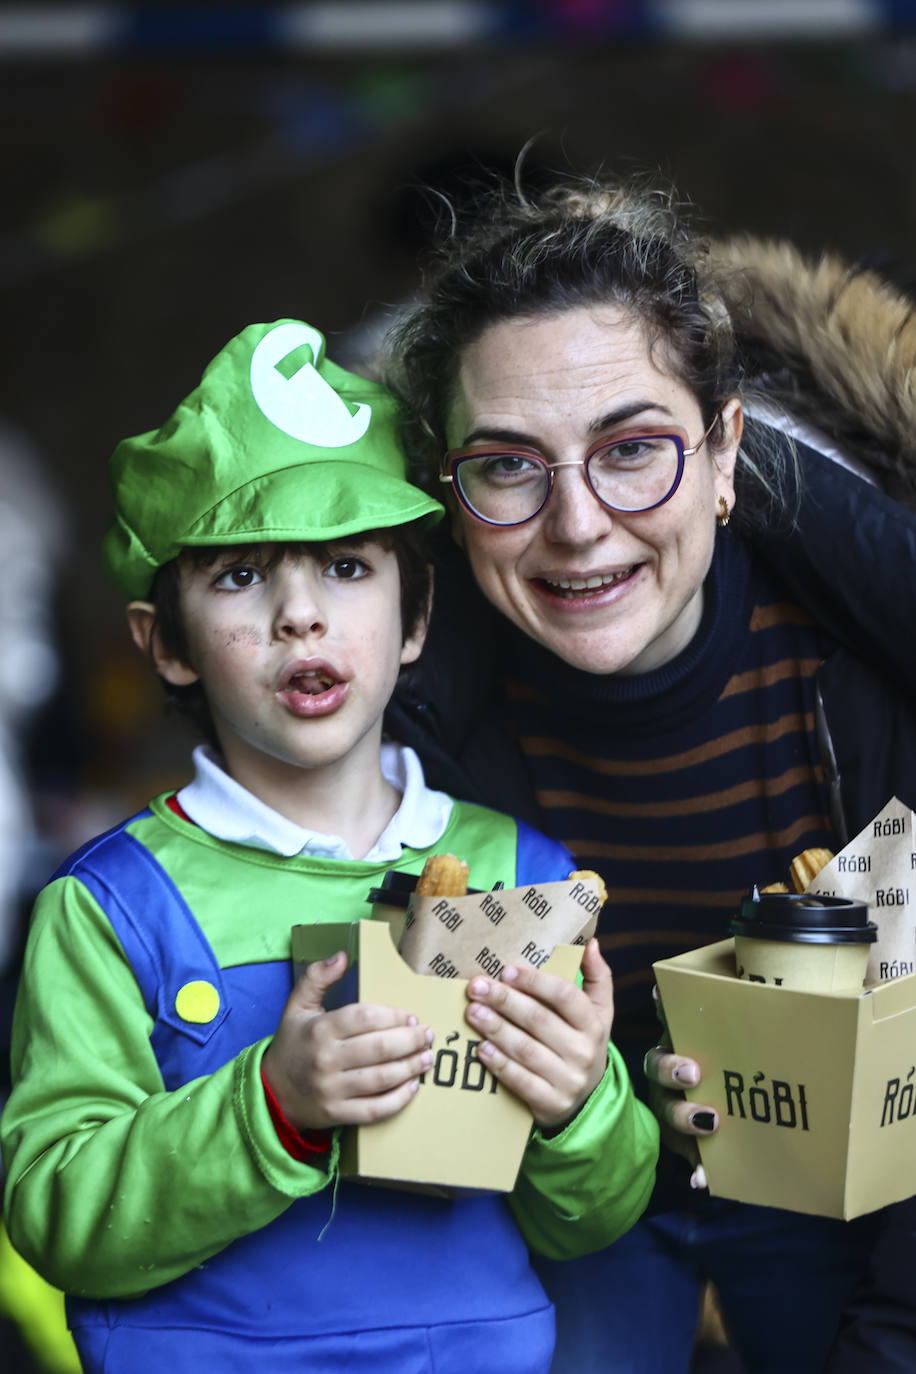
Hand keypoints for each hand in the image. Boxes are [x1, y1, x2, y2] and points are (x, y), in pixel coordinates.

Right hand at [262, 952, 433, 1132]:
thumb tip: (342, 956)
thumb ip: (317, 977)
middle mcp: (325, 1060)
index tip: (412, 1017)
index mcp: (319, 1030)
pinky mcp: (337, 1114)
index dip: (393, 1016)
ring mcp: (332, 1090)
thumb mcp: (297, 1006)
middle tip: (427, 1036)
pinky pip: (374, 1110)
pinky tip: (412, 1087)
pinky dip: (398, 1100)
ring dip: (411, 1068)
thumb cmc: (293, 1044)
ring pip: (381, 1079)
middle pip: (379, 1048)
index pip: (364, 1018)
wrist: (272, 1092)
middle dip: (410, 1041)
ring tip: (427, 1058)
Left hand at [464, 938, 612, 1130]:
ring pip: (526, 1049)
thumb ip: (597, 977)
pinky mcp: (551, 1103)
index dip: (535, 982)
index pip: (565, 996)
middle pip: (539, 1020)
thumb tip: (592, 944)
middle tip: (477, 987)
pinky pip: (521, 1081)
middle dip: (505, 1000)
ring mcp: (568, 1080)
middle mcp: (584, 1052)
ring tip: (472, 1012)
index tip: (507, 970)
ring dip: (496, 1028)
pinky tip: (481, 1048)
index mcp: (594, 1024)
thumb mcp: (599, 1012)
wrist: (586, 1100)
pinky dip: (499, 1063)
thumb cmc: (582, 1043)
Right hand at [643, 986, 715, 1188]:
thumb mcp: (730, 1039)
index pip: (666, 1019)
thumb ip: (730, 1012)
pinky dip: (696, 1166)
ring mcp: (669, 1105)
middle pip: (658, 1066)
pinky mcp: (681, 1140)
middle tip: (692, 1072)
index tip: (661, 996)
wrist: (728, 1111)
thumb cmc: (730, 1062)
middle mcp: (666, 1072)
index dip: (661, 1006)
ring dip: (684, 1115)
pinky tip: (702, 1178)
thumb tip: (711, 995)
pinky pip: (685, 1153)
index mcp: (678, 1041)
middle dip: (672, 1069)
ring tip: (708, 1123)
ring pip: (667, 1109)